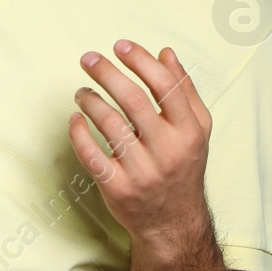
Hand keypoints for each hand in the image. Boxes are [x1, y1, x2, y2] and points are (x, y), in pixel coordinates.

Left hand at [68, 40, 214, 258]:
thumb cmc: (183, 167)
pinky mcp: (118, 189)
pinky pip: (91, 155)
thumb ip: (184, 90)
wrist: (174, 224)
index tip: (120, 46)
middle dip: (107, 73)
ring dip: (90, 101)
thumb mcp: (197, 130)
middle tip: (88, 58)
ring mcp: (142, 172)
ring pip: (110, 125)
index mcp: (188, 132)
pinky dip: (78, 133)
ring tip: (81, 92)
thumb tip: (166, 52)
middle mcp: (167, 151)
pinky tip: (75, 119)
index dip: (141, 61)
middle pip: (134, 100)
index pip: (165, 86)